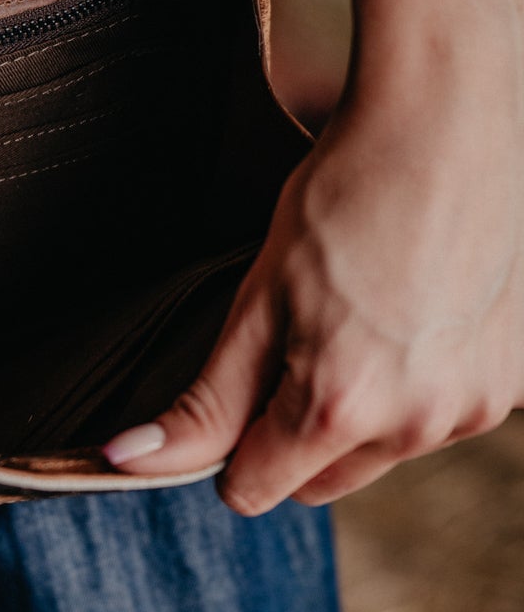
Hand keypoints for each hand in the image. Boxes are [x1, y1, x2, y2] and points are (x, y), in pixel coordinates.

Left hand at [103, 0, 523, 512]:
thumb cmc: (345, 194)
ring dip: (362, 407)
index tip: (238, 387)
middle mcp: (418, 425)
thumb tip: (127, 460)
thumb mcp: (258, 297)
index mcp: (341, 408)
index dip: (229, 446)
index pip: (254, 489)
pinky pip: (441, 415)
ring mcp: (476, 407)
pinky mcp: (514, 384)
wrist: (449, 121)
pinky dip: (420, 382)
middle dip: (295, 429)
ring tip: (366, 310)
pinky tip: (416, 309)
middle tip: (303, 333)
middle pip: (319, 478)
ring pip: (384, 449)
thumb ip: (205, 398)